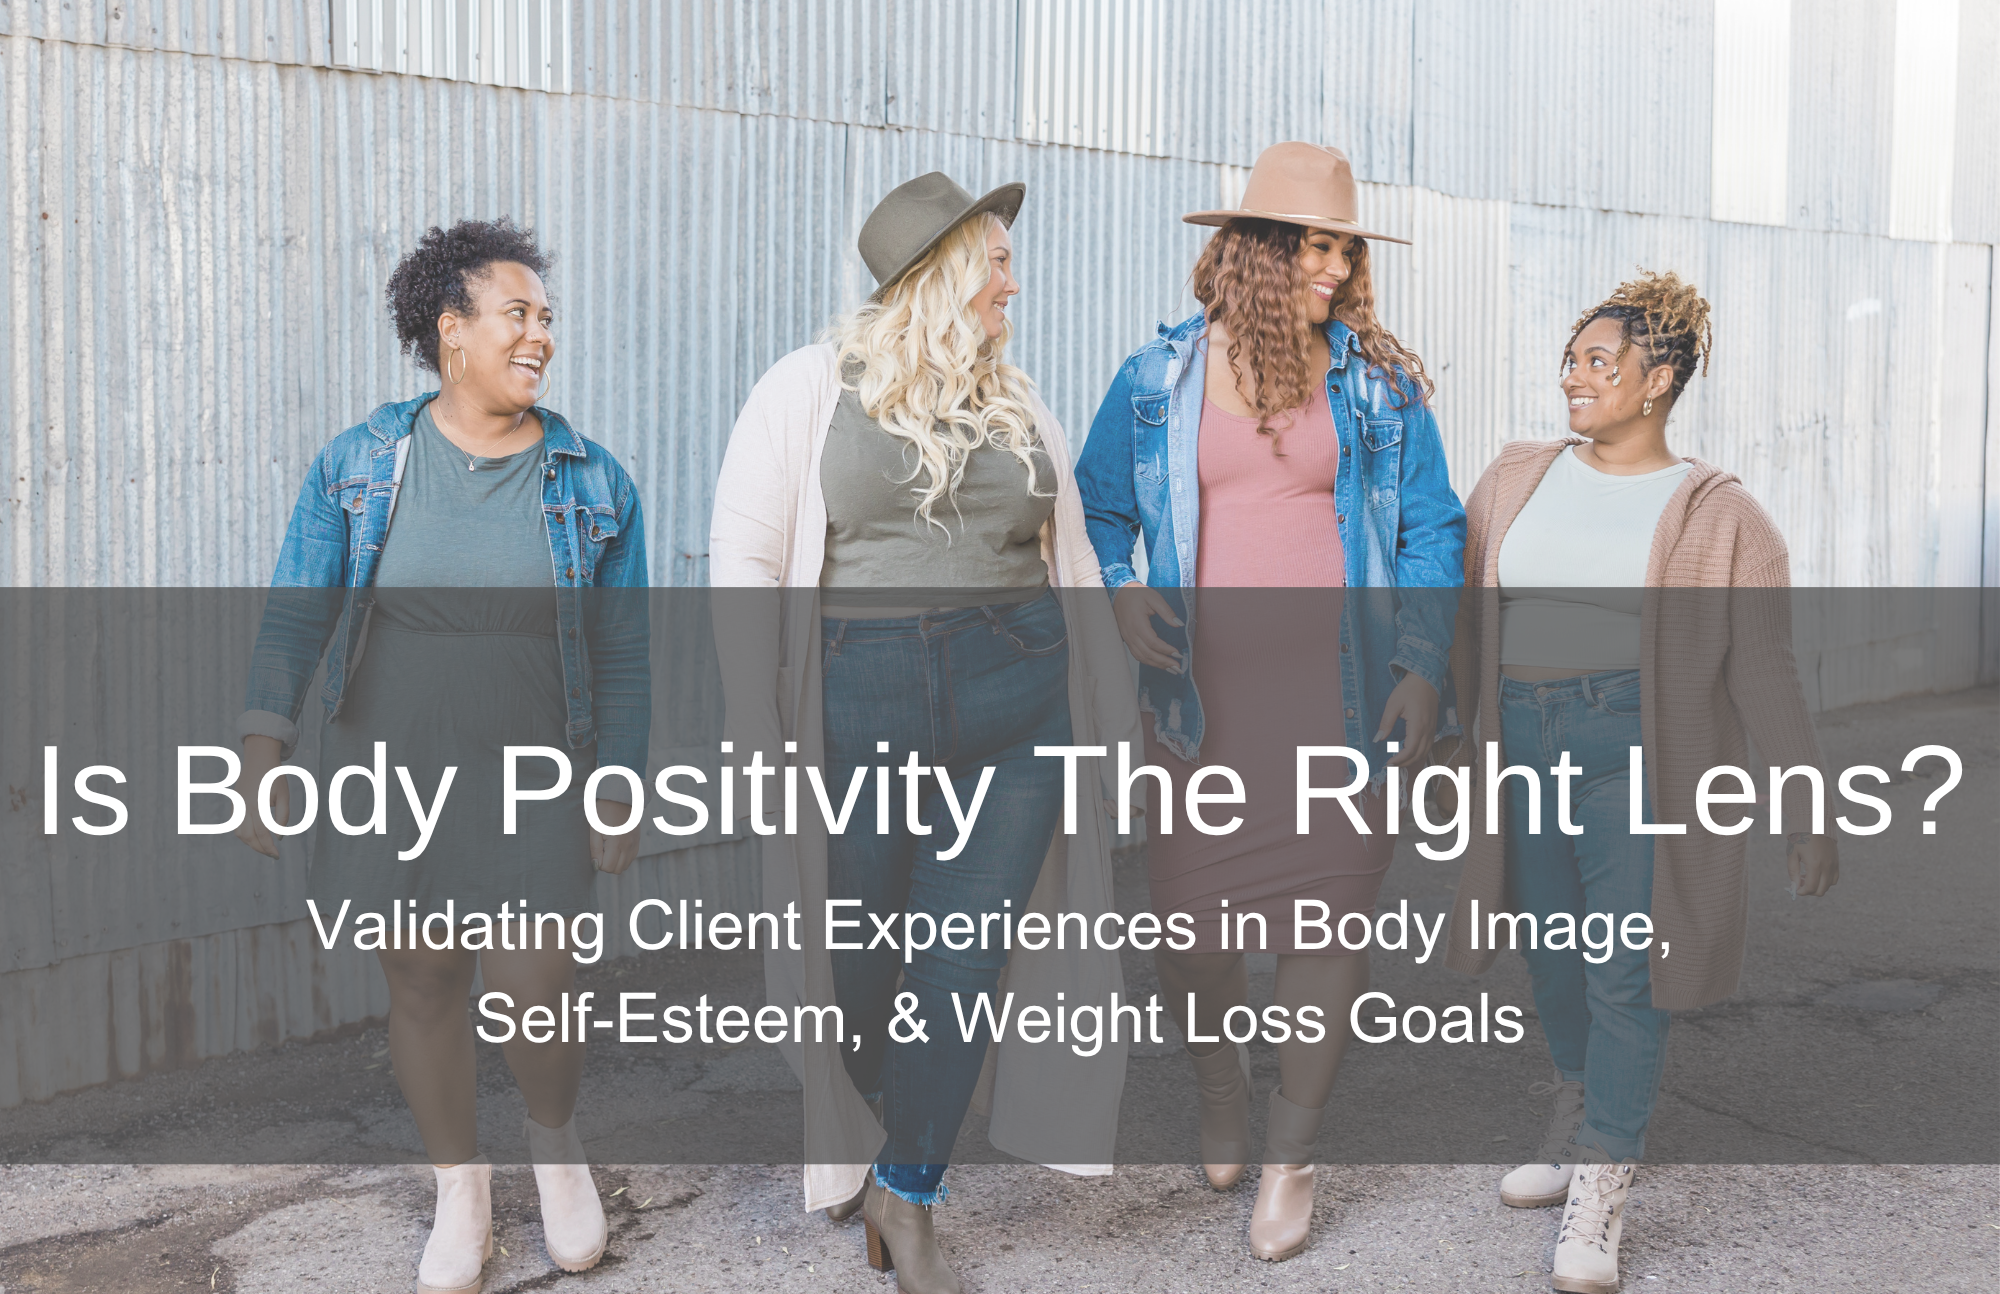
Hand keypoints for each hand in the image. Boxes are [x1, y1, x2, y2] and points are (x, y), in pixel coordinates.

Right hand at [234, 735, 287, 858]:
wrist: (258, 759)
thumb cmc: (275, 777)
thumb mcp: (284, 795)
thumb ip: (282, 817)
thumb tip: (279, 836)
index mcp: (257, 805)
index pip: (262, 833)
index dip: (269, 847)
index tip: (277, 855)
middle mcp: (244, 807)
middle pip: (248, 837)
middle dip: (260, 849)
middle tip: (273, 855)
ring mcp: (237, 806)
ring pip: (239, 833)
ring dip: (251, 843)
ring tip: (265, 847)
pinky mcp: (234, 804)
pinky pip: (236, 824)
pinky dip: (244, 834)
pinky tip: (256, 836)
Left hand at [591, 799, 641, 874]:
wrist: (621, 799)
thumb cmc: (603, 813)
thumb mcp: (595, 829)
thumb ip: (595, 849)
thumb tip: (596, 865)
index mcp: (616, 843)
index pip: (607, 867)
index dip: (599, 863)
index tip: (597, 851)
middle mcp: (628, 846)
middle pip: (617, 870)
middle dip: (607, 865)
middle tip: (602, 851)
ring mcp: (634, 845)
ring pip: (624, 866)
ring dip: (615, 863)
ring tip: (609, 849)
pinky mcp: (637, 842)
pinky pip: (631, 859)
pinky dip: (623, 858)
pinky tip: (617, 848)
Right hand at [1112, 582, 1182, 671]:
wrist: (1118, 592)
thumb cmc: (1136, 593)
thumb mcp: (1154, 598)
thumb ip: (1167, 612)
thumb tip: (1179, 625)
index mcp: (1137, 623)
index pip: (1153, 642)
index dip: (1166, 650)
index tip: (1178, 653)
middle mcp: (1130, 633)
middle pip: (1147, 653)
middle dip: (1163, 662)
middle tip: (1178, 668)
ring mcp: (1127, 638)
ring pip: (1141, 657)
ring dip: (1156, 664)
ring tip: (1171, 669)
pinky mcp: (1126, 639)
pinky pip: (1136, 654)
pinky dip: (1148, 661)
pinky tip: (1158, 663)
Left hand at [1376, 672, 1439, 767]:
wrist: (1426, 679)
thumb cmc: (1409, 689)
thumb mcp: (1393, 704)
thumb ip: (1386, 722)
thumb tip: (1378, 739)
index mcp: (1418, 725)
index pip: (1410, 750)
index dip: (1399, 760)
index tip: (1387, 763)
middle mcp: (1428, 730)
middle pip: (1418, 755)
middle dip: (1404, 763)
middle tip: (1389, 766)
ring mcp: (1433, 729)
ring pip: (1425, 752)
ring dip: (1412, 760)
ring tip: (1397, 762)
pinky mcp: (1433, 728)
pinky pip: (1428, 746)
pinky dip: (1418, 754)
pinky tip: (1408, 754)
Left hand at [1786, 833, 1838, 896]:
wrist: (1815, 825)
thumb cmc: (1801, 838)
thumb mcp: (1792, 854)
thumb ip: (1793, 871)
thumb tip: (1795, 885)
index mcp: (1814, 865)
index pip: (1810, 887)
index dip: (1802, 892)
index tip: (1795, 889)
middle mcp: (1826, 867)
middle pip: (1821, 890)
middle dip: (1809, 891)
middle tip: (1800, 883)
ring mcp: (1833, 865)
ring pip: (1828, 886)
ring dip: (1818, 886)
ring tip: (1807, 877)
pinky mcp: (1837, 862)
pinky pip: (1834, 878)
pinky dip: (1826, 881)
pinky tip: (1816, 874)